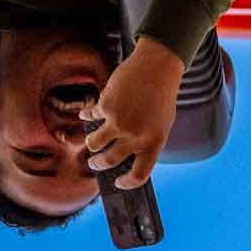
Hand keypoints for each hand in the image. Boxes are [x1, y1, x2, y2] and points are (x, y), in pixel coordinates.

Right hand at [84, 37, 183, 188]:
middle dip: (98, 163)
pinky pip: (91, 117)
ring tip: (93, 141)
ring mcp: (119, 122)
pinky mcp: (105, 107)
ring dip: (91, 143)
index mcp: (154, 142)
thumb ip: (146, 142)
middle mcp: (136, 135)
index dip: (127, 183)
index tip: (118, 183)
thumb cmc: (161, 97)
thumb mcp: (162, 124)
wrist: (157, 67)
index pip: (140, 174)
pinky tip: (89, 113)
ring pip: (94, 144)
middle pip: (109, 160)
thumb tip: (127, 161)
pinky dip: (89, 115)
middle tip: (95, 163)